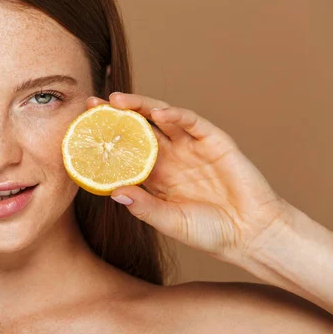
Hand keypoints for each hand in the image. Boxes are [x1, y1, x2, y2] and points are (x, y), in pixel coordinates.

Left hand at [87, 92, 291, 261]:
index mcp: (156, 174)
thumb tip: (113, 192)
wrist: (252, 234)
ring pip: (162, 118)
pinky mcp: (214, 141)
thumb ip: (144, 207)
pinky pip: (192, 123)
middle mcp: (171, 156)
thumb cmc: (210, 232)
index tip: (82, 129)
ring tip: (117, 100)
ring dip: (140, 106)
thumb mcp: (170, 222)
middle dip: (116, 114)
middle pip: (138, 127)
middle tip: (92, 103)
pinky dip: (176, 115)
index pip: (125, 150)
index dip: (106, 138)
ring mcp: (191, 146)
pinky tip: (158, 112)